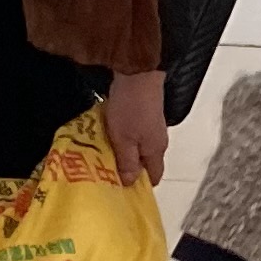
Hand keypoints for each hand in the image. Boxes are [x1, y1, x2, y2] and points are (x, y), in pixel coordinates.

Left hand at [104, 68, 169, 185]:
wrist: (137, 73)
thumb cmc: (131, 108)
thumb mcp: (124, 141)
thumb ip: (127, 163)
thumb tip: (129, 183)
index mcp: (156, 150)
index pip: (154, 177)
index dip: (139, 185)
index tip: (120, 188)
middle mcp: (157, 139)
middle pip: (144, 161)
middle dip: (127, 168)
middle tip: (105, 171)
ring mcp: (152, 124)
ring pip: (137, 145)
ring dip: (122, 150)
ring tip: (102, 153)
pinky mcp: (144, 112)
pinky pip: (133, 131)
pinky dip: (122, 135)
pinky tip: (107, 132)